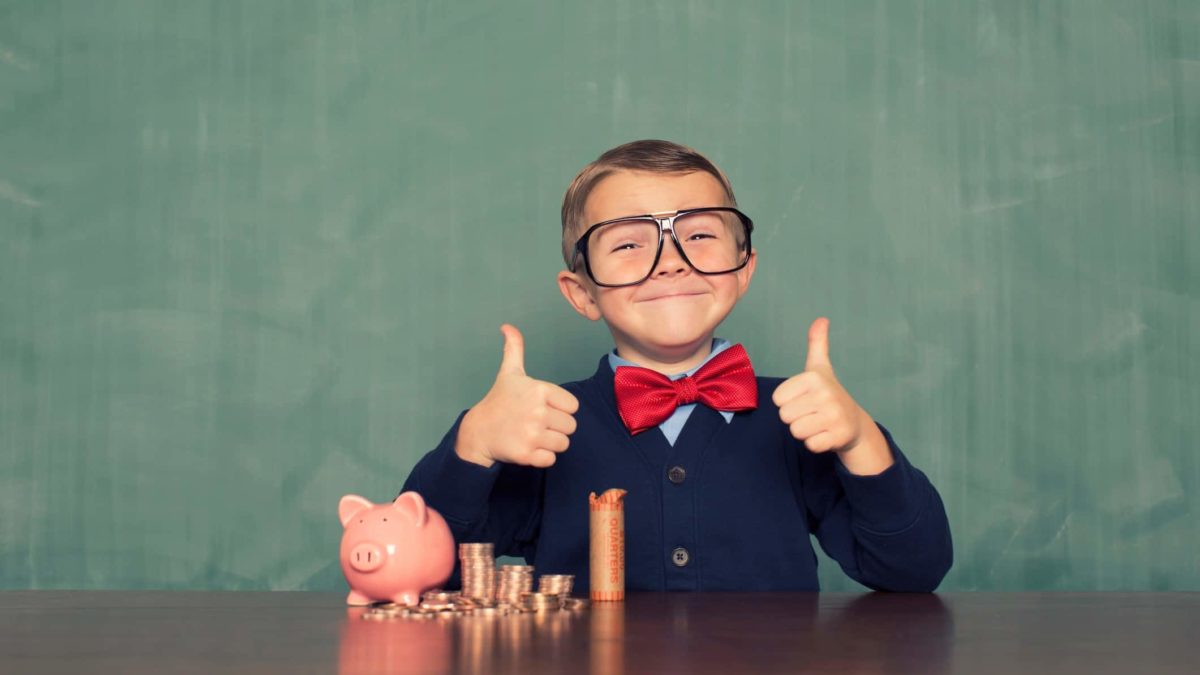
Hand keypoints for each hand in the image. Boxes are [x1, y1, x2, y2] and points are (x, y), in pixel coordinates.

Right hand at [455, 324, 579, 467]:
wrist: (478, 431)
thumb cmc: (499, 401)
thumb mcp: (509, 373)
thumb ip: (514, 349)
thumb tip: (507, 326)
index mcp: (539, 390)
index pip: (573, 406)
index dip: (560, 409)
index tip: (542, 408)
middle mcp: (537, 411)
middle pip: (571, 426)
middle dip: (556, 427)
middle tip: (536, 424)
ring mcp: (532, 434)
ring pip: (563, 444)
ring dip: (550, 443)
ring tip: (532, 435)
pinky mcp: (527, 455)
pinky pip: (551, 459)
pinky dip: (542, 457)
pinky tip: (528, 448)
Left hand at [771, 317, 891, 473]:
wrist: (854, 423)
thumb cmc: (829, 394)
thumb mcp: (821, 368)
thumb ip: (817, 344)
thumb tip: (821, 319)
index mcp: (814, 377)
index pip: (778, 399)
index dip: (788, 402)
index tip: (805, 399)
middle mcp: (825, 395)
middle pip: (785, 416)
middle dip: (795, 418)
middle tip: (812, 413)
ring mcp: (834, 416)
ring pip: (796, 431)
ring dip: (805, 431)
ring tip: (818, 422)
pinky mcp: (838, 437)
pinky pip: (810, 445)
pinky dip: (815, 444)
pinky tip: (826, 434)